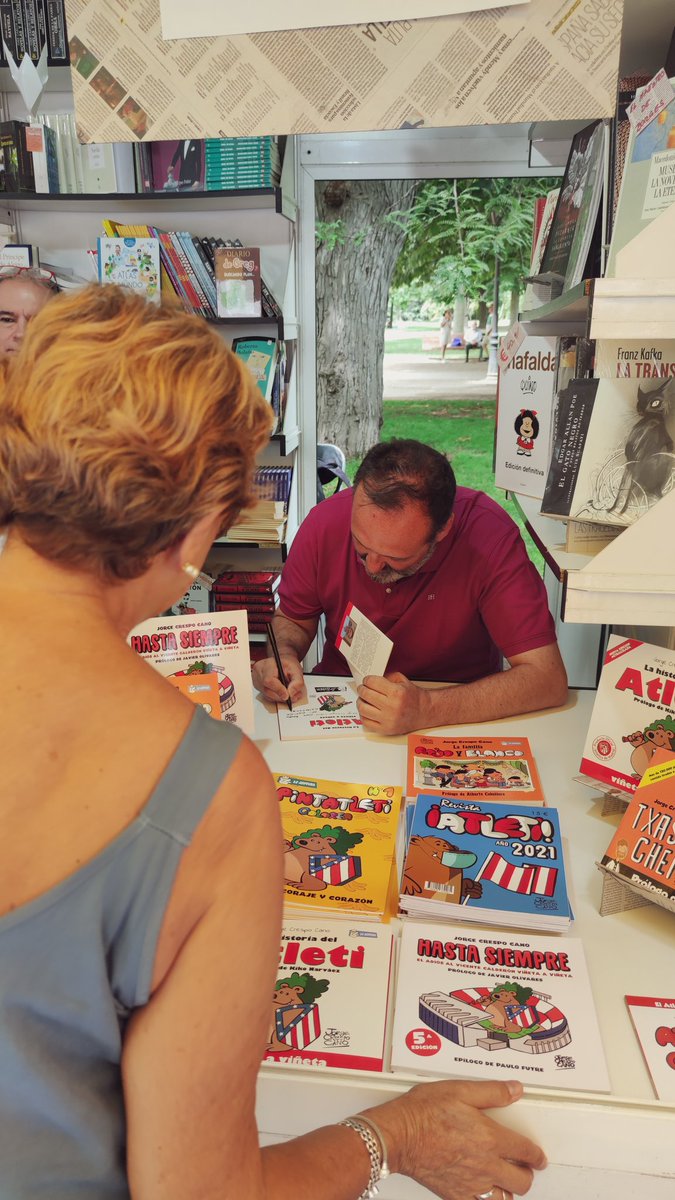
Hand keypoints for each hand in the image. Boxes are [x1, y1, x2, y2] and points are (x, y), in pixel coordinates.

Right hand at [252, 655, 304, 705]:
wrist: (282, 663)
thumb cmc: (287, 665)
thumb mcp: (297, 670)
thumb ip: (297, 682)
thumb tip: (291, 694)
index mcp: (267, 665)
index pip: (269, 680)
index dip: (278, 690)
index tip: (287, 695)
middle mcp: (259, 672)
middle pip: (267, 690)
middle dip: (281, 696)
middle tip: (291, 696)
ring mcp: (256, 679)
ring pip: (267, 695)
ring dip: (279, 697)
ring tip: (287, 692)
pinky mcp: (257, 686)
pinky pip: (266, 696)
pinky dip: (275, 697)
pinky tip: (280, 692)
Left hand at [357, 671, 429, 735]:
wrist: (424, 712)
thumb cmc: (413, 697)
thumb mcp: (402, 681)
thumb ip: (386, 677)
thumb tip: (369, 680)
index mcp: (396, 692)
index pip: (372, 682)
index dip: (367, 680)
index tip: (367, 680)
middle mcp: (391, 706)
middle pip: (366, 694)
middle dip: (362, 689)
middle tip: (363, 688)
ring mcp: (388, 720)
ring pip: (362, 709)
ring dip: (360, 701)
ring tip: (363, 699)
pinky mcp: (385, 729)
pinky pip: (366, 722)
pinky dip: (363, 715)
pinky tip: (367, 710)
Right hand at [367, 1079, 545, 1199]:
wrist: (398, 1136)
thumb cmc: (423, 1113)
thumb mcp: (460, 1090)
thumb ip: (492, 1092)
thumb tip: (515, 1090)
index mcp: (490, 1139)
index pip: (526, 1151)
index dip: (537, 1155)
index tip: (539, 1156)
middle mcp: (485, 1165)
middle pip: (522, 1180)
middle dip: (528, 1173)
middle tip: (526, 1167)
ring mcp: (471, 1184)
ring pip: (504, 1198)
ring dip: (509, 1189)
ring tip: (507, 1180)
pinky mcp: (455, 1194)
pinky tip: (483, 1193)